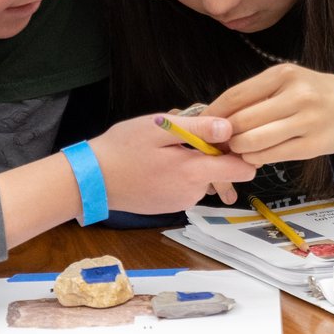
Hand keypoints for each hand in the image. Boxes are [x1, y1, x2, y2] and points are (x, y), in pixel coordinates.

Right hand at [87, 114, 256, 210]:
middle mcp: (193, 192)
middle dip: (209, 151)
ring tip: (164, 148)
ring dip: (192, 161)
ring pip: (203, 177)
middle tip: (181, 135)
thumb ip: (197, 129)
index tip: (227, 136)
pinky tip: (158, 163)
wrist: (92, 180)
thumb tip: (230, 128)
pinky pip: (187, 186)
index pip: (242, 170)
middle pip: (221, 170)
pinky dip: (179, 173)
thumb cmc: (122, 149)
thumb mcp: (158, 128)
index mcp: (193, 172)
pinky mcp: (170, 205)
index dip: (241, 150)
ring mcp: (181, 201)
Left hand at [203, 63, 333, 165]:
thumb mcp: (286, 82)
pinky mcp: (313, 146)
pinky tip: (254, 156)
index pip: (237, 95)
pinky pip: (272, 156)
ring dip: (239, 149)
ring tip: (236, 148)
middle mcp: (296, 96)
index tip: (202, 122)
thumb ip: (254, 95)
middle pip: (243, 121)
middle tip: (218, 141)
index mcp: (283, 75)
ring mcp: (306, 122)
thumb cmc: (311, 94)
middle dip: (225, 134)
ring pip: (255, 141)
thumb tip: (216, 116)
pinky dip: (256, 158)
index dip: (215, 112)